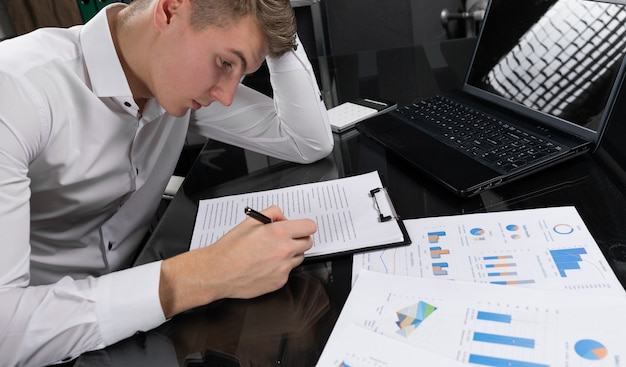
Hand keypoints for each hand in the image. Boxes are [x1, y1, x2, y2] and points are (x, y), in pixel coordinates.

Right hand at [159, 206, 315, 317]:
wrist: (218, 273)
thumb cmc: (230, 248)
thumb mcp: (249, 221)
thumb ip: (271, 213)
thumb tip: (283, 217)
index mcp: (279, 233)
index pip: (310, 227)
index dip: (304, 226)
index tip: (301, 227)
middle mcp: (285, 251)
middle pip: (308, 242)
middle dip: (299, 238)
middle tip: (286, 239)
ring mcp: (283, 268)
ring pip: (299, 257)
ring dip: (291, 253)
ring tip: (271, 253)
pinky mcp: (280, 282)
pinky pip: (288, 271)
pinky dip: (281, 267)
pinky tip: (265, 265)